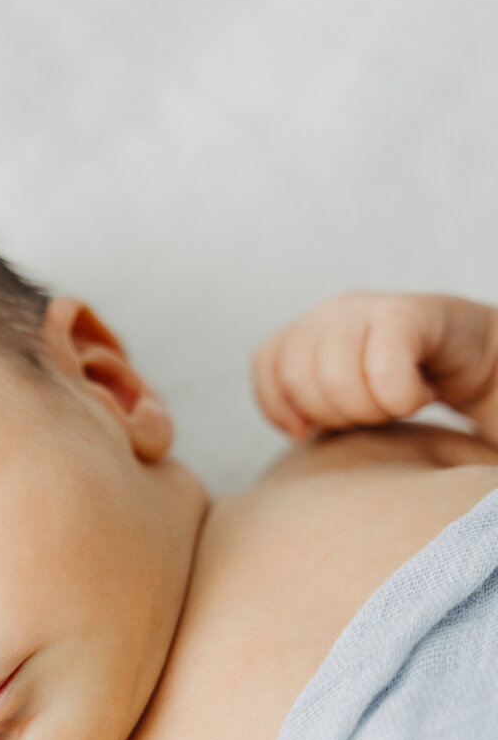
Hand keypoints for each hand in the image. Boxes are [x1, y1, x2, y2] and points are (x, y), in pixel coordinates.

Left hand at [252, 291, 497, 439]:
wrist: (473, 358)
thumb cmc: (404, 383)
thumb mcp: (345, 397)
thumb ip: (310, 403)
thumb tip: (294, 430)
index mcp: (308, 329)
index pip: (267, 363)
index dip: (280, 406)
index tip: (310, 431)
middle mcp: (332, 311)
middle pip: (300, 377)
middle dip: (336, 415)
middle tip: (373, 412)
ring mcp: (367, 307)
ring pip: (337, 376)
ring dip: (372, 408)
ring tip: (396, 403)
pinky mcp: (408, 313)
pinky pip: (385, 365)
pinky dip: (403, 396)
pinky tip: (420, 394)